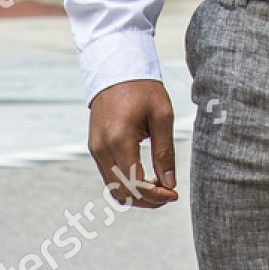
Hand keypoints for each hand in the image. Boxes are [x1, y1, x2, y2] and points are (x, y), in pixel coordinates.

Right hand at [88, 79, 177, 208]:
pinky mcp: (94, 148)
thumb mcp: (162, 116)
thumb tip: (169, 184)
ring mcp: (95, 149)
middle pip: (123, 193)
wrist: (116, 69)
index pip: (136, 183)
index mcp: (119, 139)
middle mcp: (102, 148)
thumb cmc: (143, 89)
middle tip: (169, 193)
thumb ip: (165, 152)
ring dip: (137, 195)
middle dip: (148, 200)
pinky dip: (127, 184)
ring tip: (160, 186)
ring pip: (114, 189)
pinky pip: (109, 177)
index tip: (174, 194)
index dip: (156, 196)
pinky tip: (146, 176)